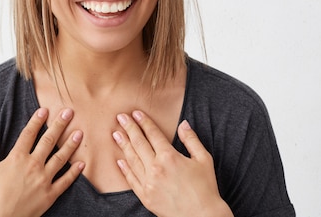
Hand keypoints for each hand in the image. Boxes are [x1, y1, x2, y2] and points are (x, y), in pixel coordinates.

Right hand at [0, 108, 83, 216]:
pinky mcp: (50, 195)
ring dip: (71, 145)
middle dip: (59, 124)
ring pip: (61, 158)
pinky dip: (74, 172)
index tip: (45, 110)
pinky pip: (65, 181)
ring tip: (79, 133)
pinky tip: (81, 163)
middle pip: (48, 141)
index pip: (29, 134)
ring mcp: (43, 180)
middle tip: (69, 112)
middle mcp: (32, 165)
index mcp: (16, 158)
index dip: (37, 120)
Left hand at [113, 111, 232, 216]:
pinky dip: (124, 169)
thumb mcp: (204, 159)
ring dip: (123, 145)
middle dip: (129, 128)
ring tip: (115, 134)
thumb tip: (183, 123)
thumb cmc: (205, 188)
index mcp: (170, 157)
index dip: (144, 122)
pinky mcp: (145, 197)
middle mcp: (156, 168)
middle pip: (139, 143)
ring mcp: (148, 183)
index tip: (136, 113)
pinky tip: (119, 160)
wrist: (202, 216)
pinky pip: (131, 180)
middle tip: (120, 117)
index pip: (153, 134)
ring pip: (132, 159)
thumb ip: (191, 140)